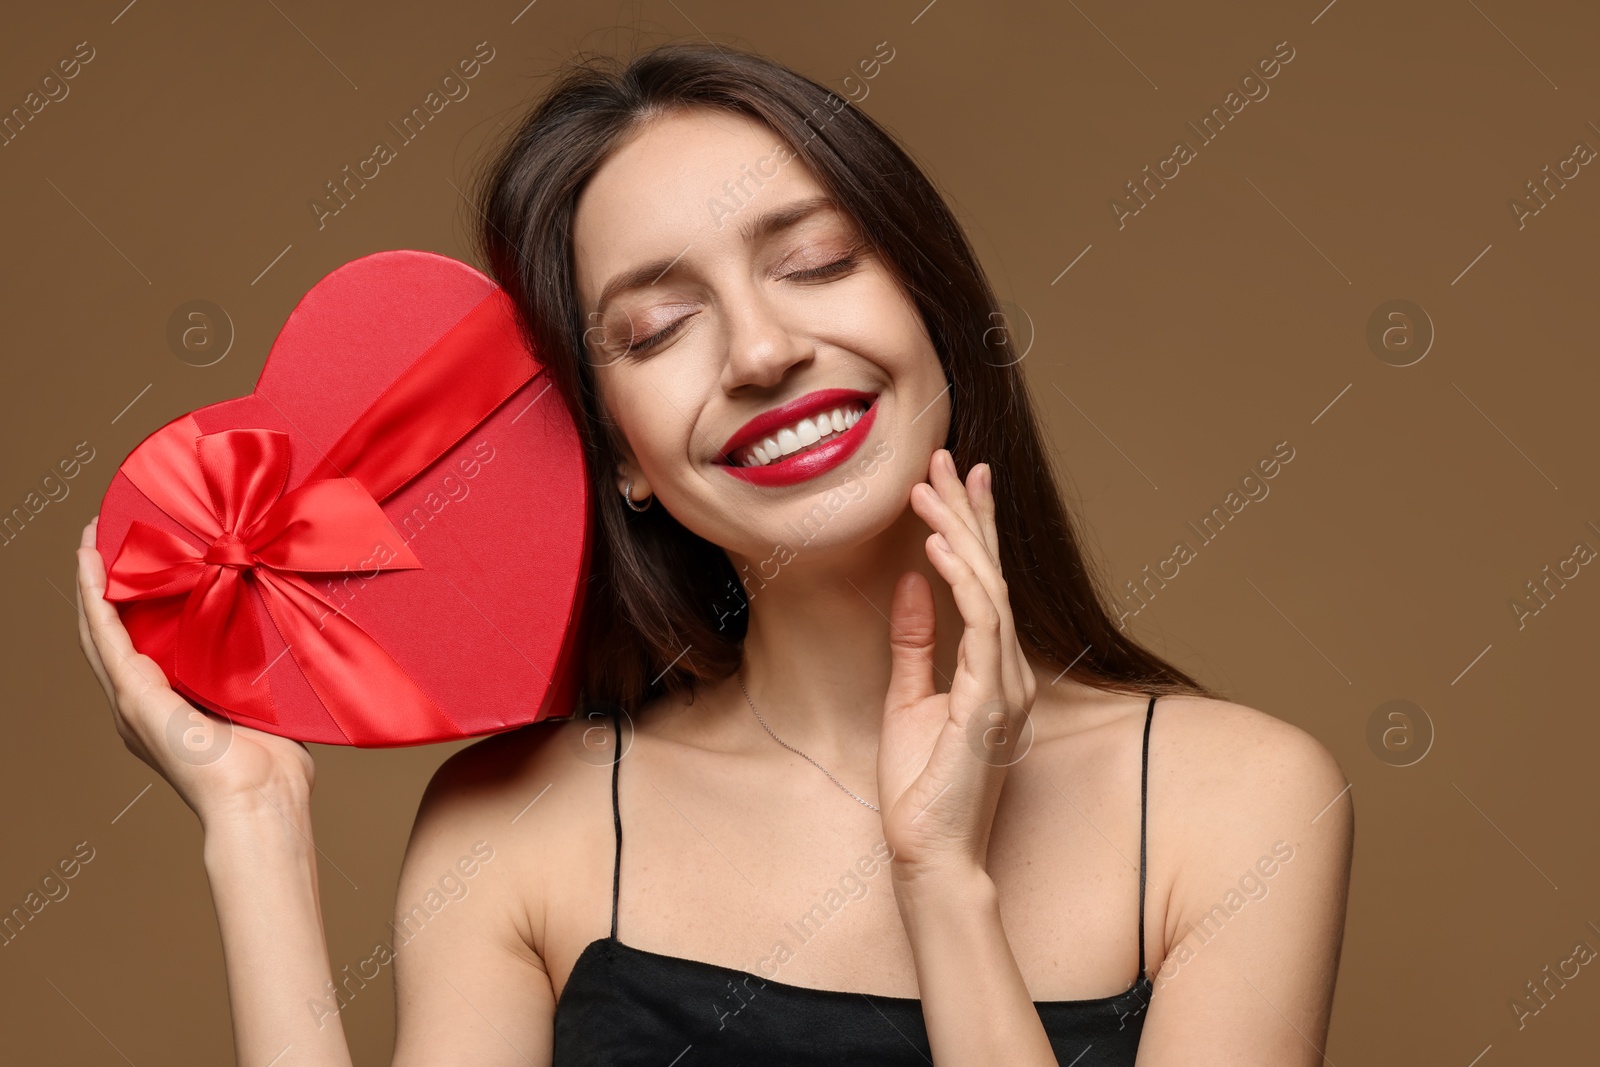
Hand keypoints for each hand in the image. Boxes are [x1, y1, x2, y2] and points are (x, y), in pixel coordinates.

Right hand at [74, 517, 315, 823]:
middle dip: (104, 582)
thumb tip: (289, 632)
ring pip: (99, 627)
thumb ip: (261, 672)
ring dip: (91, 579)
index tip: (139, 560)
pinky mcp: (133, 695)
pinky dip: (93, 594)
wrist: (261, 796)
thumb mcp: (263, 703)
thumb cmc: (275, 765)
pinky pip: (105, 634)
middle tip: (104, 534)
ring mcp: (131, 700)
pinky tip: (88, 560)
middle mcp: (141, 703)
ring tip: (91, 536)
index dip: (134, 602)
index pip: (141, 643)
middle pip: (111, 630)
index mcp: (168, 705)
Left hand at [877, 449, 1036, 881]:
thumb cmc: (921, 787)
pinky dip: (961, 583)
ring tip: (932, 487)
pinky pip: (980, 627)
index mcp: (993, 670)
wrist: (928, 851)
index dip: (973, 530)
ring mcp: (1006, 687)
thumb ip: (915, 643)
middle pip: (993, 575)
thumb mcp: (908, 700)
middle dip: (970, 514)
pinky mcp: (989, 704)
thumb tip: (910, 583)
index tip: (958, 480)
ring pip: (990, 590)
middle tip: (949, 459)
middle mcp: (1009, 672)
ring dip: (960, 534)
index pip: (986, 585)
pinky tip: (937, 548)